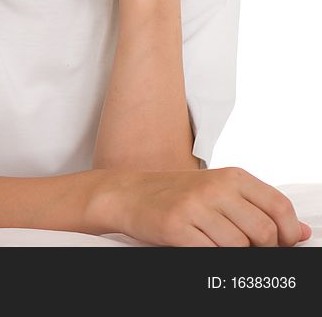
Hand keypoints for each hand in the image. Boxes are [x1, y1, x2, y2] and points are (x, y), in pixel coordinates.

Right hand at [116, 167, 311, 246]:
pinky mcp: (176, 227)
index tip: (283, 243)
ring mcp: (194, 207)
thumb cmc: (178, 194)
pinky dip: (211, 255)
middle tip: (245, 248)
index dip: (289, 232)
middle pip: (263, 231)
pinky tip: (200, 244)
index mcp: (231, 176)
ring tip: (215, 243)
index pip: (278, 206)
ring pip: (239, 246)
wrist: (129, 194)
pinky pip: (211, 253)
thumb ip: (259, 207)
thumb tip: (302, 232)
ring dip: (233, 253)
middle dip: (261, 248)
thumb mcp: (220, 191)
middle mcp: (215, 188)